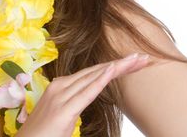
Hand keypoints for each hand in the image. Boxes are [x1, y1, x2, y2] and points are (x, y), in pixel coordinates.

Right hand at [15, 53, 150, 136]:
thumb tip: (87, 98)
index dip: (116, 65)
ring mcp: (60, 97)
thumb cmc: (42, 135)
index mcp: (61, 86)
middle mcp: (61, 86)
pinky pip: (86, 93)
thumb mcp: (63, 115)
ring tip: (139, 60)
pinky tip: (113, 70)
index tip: (135, 61)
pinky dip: (100, 80)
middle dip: (123, 63)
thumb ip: (75, 103)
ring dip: (119, 67)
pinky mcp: (63, 111)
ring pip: (95, 77)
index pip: (95, 72)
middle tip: (145, 57)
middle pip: (98, 71)